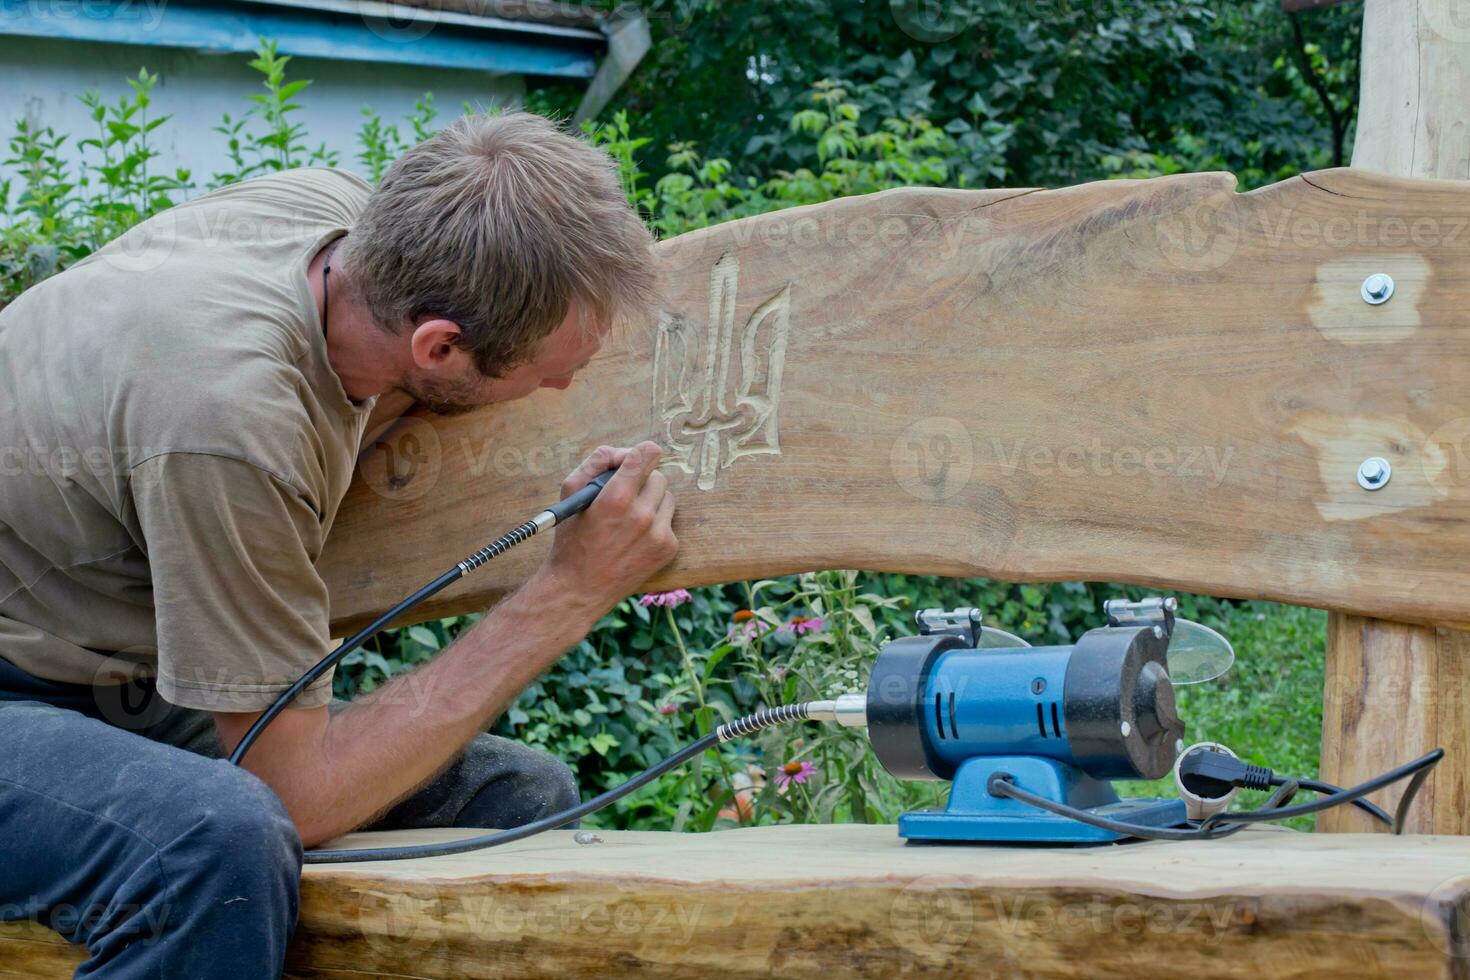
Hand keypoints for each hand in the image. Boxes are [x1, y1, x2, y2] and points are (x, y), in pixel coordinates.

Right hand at [539, 442, 676, 614]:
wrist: (579, 588)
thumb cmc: (571, 539)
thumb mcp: (570, 494)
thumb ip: (595, 463)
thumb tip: (622, 452)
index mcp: (616, 498)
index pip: (647, 455)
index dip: (641, 453)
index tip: (636, 459)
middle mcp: (642, 515)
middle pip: (659, 476)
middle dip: (643, 480)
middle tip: (626, 493)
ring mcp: (658, 534)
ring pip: (668, 497)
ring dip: (652, 501)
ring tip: (629, 517)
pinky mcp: (668, 549)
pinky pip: (669, 521)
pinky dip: (656, 523)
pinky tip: (635, 536)